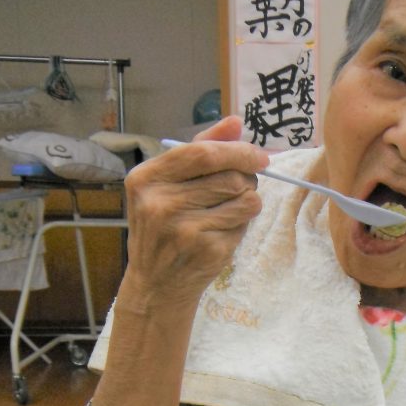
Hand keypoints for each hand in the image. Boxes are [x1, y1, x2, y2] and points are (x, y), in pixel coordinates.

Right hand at [120, 116, 269, 310]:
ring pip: (245, 199)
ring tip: (231, 208)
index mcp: (146, 179)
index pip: (203, 153)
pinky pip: (244, 224)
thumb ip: (200, 149)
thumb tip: (236, 121)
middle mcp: (161, 203)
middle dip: (247, 178)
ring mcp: (184, 230)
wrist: (157, 284)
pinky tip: (222, 231)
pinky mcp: (207, 251)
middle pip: (230, 176)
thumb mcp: (166, 185)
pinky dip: (242, 224)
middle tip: (244, 185)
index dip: (238, 151)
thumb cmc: (163, 227)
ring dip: (248, 200)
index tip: (259, 156)